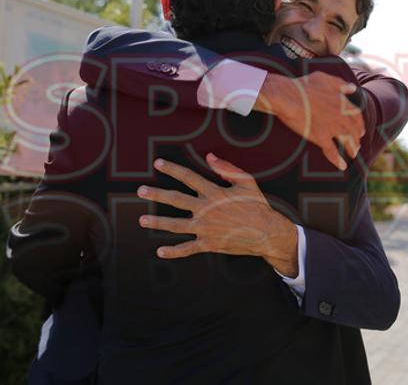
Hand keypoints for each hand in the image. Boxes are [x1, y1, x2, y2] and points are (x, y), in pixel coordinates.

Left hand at [137, 153, 297, 276]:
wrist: (267, 233)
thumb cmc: (258, 205)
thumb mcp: (246, 181)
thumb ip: (227, 168)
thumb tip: (210, 156)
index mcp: (214, 193)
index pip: (188, 177)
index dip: (172, 169)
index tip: (158, 163)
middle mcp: (206, 209)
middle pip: (175, 200)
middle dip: (156, 195)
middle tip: (140, 190)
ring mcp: (206, 228)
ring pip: (176, 225)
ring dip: (157, 223)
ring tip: (142, 220)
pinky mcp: (209, 244)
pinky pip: (187, 249)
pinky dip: (173, 251)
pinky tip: (160, 251)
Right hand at [255, 72, 363, 169]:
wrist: (288, 96)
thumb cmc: (303, 85)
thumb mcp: (325, 78)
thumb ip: (341, 84)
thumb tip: (353, 88)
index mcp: (343, 103)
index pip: (357, 116)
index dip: (360, 124)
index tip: (360, 130)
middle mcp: (341, 117)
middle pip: (354, 131)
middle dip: (357, 139)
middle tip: (357, 144)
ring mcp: (332, 128)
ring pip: (347, 142)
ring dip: (352, 149)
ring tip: (353, 155)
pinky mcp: (321, 138)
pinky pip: (332, 152)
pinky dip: (338, 160)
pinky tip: (342, 166)